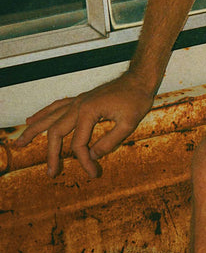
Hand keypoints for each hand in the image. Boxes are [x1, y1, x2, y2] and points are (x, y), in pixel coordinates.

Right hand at [13, 71, 156, 178]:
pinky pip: (56, 106)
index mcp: (88, 112)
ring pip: (49, 117)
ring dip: (33, 130)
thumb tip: (93, 156)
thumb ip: (109, 142)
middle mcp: (78, 105)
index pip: (79, 144)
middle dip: (51, 154)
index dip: (84, 161)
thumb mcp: (128, 124)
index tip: (94, 173)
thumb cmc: (136, 99)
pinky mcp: (80, 99)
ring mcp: (77, 101)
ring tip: (19, 143)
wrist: (139, 79)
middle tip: (50, 173)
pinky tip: (32, 120)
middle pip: (56, 132)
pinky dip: (43, 114)